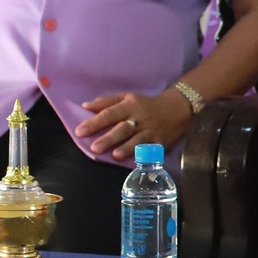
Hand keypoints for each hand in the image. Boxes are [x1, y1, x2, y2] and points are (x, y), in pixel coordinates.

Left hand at [75, 89, 192, 161]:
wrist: (178, 108)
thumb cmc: (146, 104)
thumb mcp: (128, 97)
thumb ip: (106, 102)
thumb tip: (85, 106)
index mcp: (130, 106)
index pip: (110, 114)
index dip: (95, 123)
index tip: (80, 132)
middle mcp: (140, 118)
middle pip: (122, 129)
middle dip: (109, 138)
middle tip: (94, 148)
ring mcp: (151, 131)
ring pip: (137, 140)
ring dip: (126, 148)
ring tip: (114, 156)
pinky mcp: (161, 142)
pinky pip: (150, 149)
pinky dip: (143, 155)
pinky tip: (135, 160)